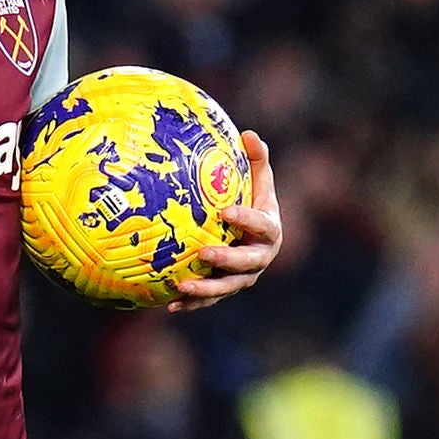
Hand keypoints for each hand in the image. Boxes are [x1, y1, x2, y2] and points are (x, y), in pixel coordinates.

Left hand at [168, 132, 283, 311]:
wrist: (248, 233)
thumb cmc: (249, 199)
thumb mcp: (256, 180)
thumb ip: (256, 159)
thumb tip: (247, 133)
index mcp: (269, 230)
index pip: (262, 225)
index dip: (247, 219)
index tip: (226, 211)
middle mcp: (259, 258)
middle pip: (246, 264)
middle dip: (225, 261)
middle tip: (203, 253)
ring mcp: (243, 278)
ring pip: (226, 287)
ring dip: (205, 290)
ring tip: (182, 287)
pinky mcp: (225, 289)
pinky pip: (208, 300)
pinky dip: (190, 304)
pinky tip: (169, 305)